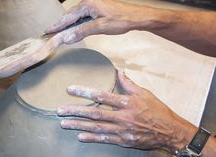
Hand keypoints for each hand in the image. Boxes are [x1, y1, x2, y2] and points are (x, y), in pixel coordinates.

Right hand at [45, 0, 161, 43]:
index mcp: (87, 4)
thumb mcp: (100, 27)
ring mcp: (94, 4)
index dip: (58, 25)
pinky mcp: (98, 8)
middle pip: (71, 15)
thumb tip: (67, 37)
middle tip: (51, 32)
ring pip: (77, 15)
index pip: (68, 16)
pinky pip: (84, 16)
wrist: (136, 17)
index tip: (48, 30)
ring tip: (60, 31)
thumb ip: (82, 31)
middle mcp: (89, 2)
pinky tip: (76, 27)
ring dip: (69, 24)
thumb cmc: (120, 20)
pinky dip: (78, 22)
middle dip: (61, 24)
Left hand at [57, 70, 196, 153]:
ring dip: (79, 125)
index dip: (85, 92)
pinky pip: (105, 139)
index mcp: (128, 102)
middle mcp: (123, 116)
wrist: (170, 131)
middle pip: (95, 113)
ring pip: (97, 127)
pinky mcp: (124, 140)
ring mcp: (123, 130)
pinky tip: (80, 136)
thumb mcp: (145, 93)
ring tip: (64, 123)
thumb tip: (119, 70)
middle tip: (60, 110)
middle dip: (76, 111)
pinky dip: (92, 138)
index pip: (102, 95)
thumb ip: (129, 83)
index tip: (70, 89)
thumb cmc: (157, 110)